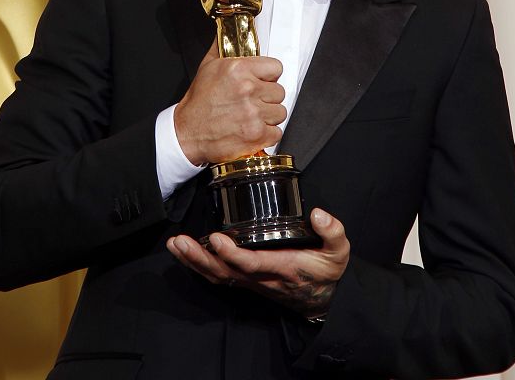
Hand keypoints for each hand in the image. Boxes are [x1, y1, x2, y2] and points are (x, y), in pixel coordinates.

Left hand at [166, 209, 349, 318]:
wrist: (322, 299)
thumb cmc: (326, 272)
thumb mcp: (338, 251)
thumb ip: (332, 232)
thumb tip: (319, 214)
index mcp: (282, 267)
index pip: (252, 263)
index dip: (233, 254)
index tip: (217, 238)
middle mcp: (261, 277)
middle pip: (225, 272)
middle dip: (201, 258)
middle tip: (182, 241)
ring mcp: (250, 280)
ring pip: (217, 275)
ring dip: (194, 261)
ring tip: (176, 244)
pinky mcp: (245, 279)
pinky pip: (218, 276)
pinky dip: (198, 265)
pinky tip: (184, 253)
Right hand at [174, 40, 286, 165]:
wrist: (188, 132)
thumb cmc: (198, 102)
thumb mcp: (208, 66)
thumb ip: (222, 46)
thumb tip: (229, 28)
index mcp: (238, 70)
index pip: (276, 68)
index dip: (270, 76)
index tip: (263, 81)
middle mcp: (248, 90)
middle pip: (280, 91)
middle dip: (268, 97)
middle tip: (253, 101)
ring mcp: (253, 114)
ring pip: (280, 112)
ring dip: (269, 116)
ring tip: (252, 116)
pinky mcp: (257, 135)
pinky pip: (277, 133)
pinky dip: (267, 134)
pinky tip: (253, 129)